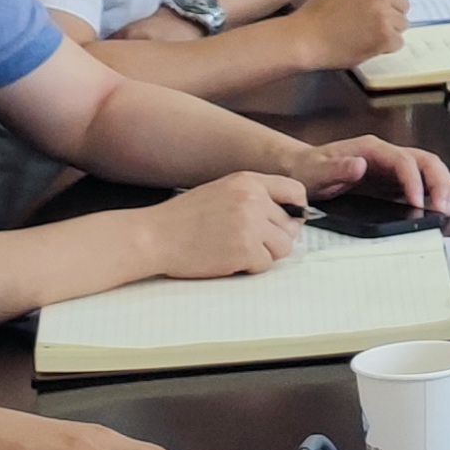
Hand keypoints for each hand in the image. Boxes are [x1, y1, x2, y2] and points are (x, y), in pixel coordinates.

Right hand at [136, 174, 313, 279]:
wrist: (154, 236)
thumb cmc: (183, 218)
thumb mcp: (221, 191)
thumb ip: (254, 197)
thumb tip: (289, 216)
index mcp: (248, 181)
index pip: (295, 192)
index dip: (296, 211)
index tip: (288, 222)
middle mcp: (253, 200)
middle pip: (290, 226)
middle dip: (273, 239)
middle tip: (248, 242)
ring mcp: (250, 225)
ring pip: (283, 247)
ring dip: (264, 254)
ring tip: (237, 250)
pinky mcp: (244, 250)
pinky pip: (265, 265)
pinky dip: (250, 268)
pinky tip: (228, 260)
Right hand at [291, 0, 411, 67]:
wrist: (304, 38)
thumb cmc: (315, 15)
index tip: (389, 4)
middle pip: (403, 3)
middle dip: (393, 15)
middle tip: (376, 25)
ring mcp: (382, 14)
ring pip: (403, 24)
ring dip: (390, 31)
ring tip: (368, 36)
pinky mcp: (384, 36)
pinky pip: (398, 42)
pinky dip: (386, 47)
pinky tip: (369, 47)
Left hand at [297, 135, 449, 218]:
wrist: (302, 171)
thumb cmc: (309, 169)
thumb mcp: (316, 170)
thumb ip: (336, 168)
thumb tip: (359, 165)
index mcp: (372, 149)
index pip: (403, 161)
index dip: (414, 181)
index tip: (418, 202)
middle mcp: (388, 155)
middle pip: (425, 162)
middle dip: (440, 184)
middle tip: (444, 207)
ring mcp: (394, 169)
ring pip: (430, 172)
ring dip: (446, 187)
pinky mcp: (395, 183)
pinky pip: (424, 185)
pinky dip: (441, 193)